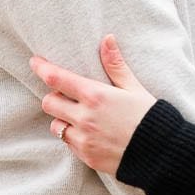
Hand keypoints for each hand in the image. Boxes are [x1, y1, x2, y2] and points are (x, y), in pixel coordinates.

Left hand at [29, 35, 155, 173]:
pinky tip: (91, 134)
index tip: (35, 62)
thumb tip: (107, 39)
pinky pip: (69, 143)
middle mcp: (84, 117)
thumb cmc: (148, 117)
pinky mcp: (86, 156)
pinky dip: (74, 137)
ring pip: (56, 126)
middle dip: (53, 97)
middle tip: (65, 95)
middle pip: (49, 103)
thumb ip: (116, 65)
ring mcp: (83, 139)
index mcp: (95, 96)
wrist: (159, 154)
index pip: (57, 78)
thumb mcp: (134, 88)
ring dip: (62, 119)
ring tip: (80, 117)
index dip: (42, 68)